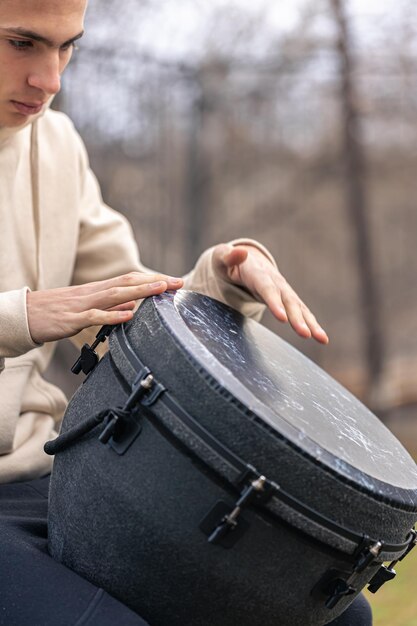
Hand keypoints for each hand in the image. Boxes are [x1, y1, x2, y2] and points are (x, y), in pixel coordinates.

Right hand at [26, 272, 182, 343]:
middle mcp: (93, 292)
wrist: (26, 314)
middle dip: (155, 282)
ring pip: (116, 294)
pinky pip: (95, 316)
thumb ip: (110, 307)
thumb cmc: (57, 312)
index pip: (130, 280)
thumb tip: (132, 308)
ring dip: (140, 291)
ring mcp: (83, 304)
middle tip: (179, 283)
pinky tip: (129, 316)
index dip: (154, 280)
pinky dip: (113, 315)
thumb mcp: (87, 308)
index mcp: (98, 290)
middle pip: (129, 282)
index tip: (175, 282)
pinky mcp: (72, 318)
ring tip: (162, 290)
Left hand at [212, 244, 328, 343]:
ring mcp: (284, 290)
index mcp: (257, 272)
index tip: (282, 317)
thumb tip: (240, 251)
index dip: (274, 301)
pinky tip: (322, 338)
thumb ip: (226, 256)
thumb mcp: (220, 258)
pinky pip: (302, 313)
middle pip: (287, 300)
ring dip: (310, 323)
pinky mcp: (288, 300)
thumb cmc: (227, 264)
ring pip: (299, 307)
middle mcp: (275, 281)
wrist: (245, 262)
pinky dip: (312, 325)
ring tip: (320, 338)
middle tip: (304, 333)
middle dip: (296, 317)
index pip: (266, 287)